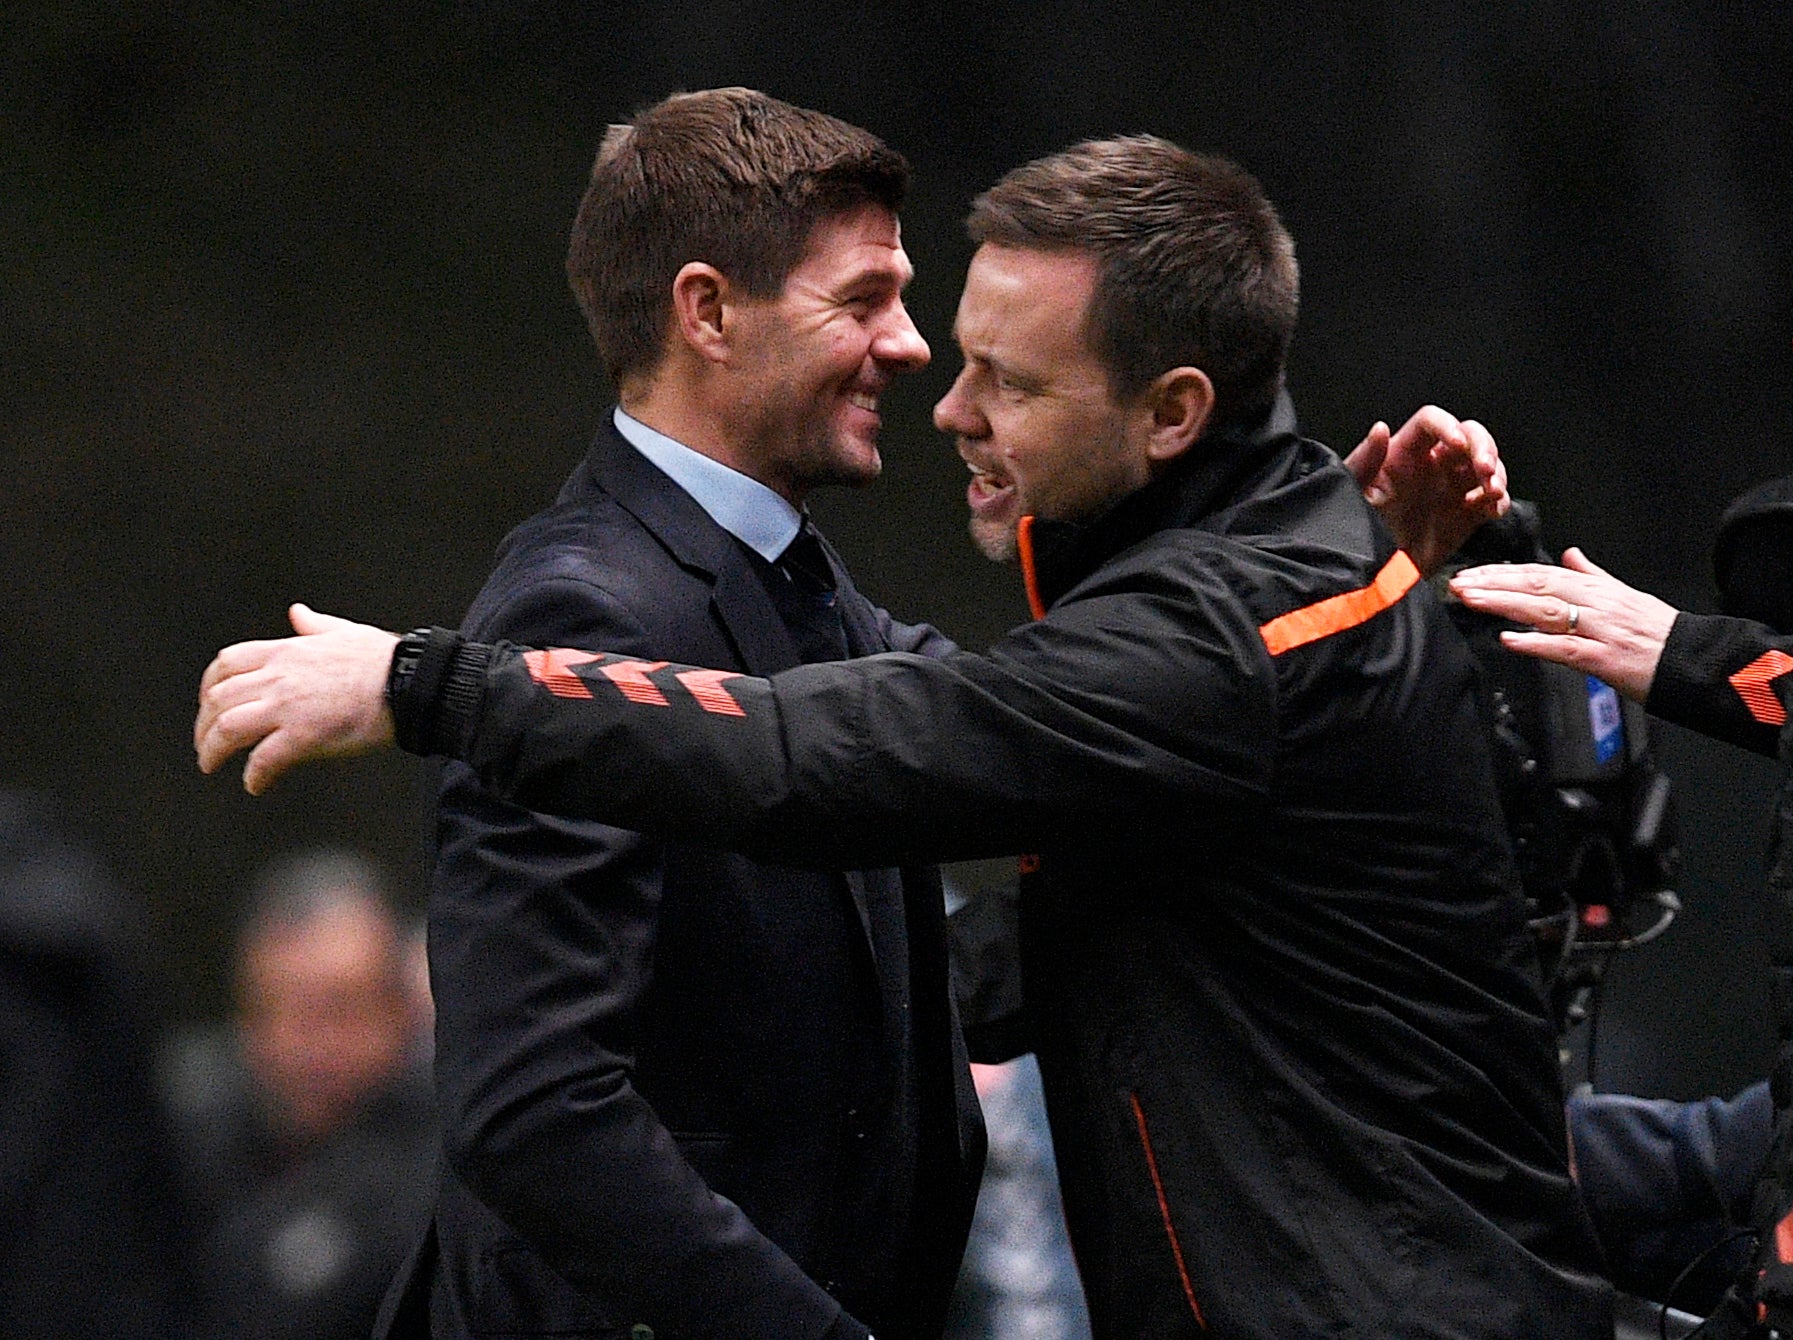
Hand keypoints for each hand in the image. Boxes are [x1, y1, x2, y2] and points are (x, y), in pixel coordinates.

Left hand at [195, 603, 400, 794]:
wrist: (411, 683)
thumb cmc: (387, 660)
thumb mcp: (345, 632)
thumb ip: (315, 625)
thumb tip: (298, 613)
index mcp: (286, 651)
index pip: (226, 664)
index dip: (208, 687)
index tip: (208, 704)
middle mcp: (279, 677)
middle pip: (218, 699)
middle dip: (202, 725)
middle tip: (204, 744)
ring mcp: (288, 706)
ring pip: (227, 728)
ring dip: (213, 750)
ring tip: (212, 764)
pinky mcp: (303, 735)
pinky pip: (264, 760)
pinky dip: (254, 776)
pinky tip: (256, 784)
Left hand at [1344, 405, 1508, 574]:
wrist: (1372, 580)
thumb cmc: (1354, 534)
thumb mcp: (1353, 496)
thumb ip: (1364, 462)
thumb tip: (1380, 430)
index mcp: (1402, 454)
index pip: (1431, 422)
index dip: (1447, 426)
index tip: (1456, 445)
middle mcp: (1431, 465)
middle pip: (1469, 435)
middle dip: (1483, 447)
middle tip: (1485, 470)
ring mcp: (1451, 488)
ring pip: (1486, 464)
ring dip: (1497, 473)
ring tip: (1492, 493)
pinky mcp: (1466, 514)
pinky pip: (1492, 499)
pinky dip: (1500, 501)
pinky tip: (1494, 510)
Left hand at [1448, 547, 1678, 701]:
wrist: (1696, 662)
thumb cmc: (1660, 632)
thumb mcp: (1627, 594)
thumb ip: (1593, 576)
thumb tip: (1569, 554)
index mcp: (1597, 589)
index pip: (1540, 574)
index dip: (1502, 573)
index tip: (1472, 574)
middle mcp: (1596, 604)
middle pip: (1537, 586)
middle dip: (1494, 583)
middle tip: (1458, 584)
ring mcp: (1600, 630)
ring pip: (1546, 611)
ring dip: (1504, 604)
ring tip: (1472, 600)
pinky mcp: (1605, 659)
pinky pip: (1565, 649)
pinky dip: (1535, 643)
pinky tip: (1508, 640)